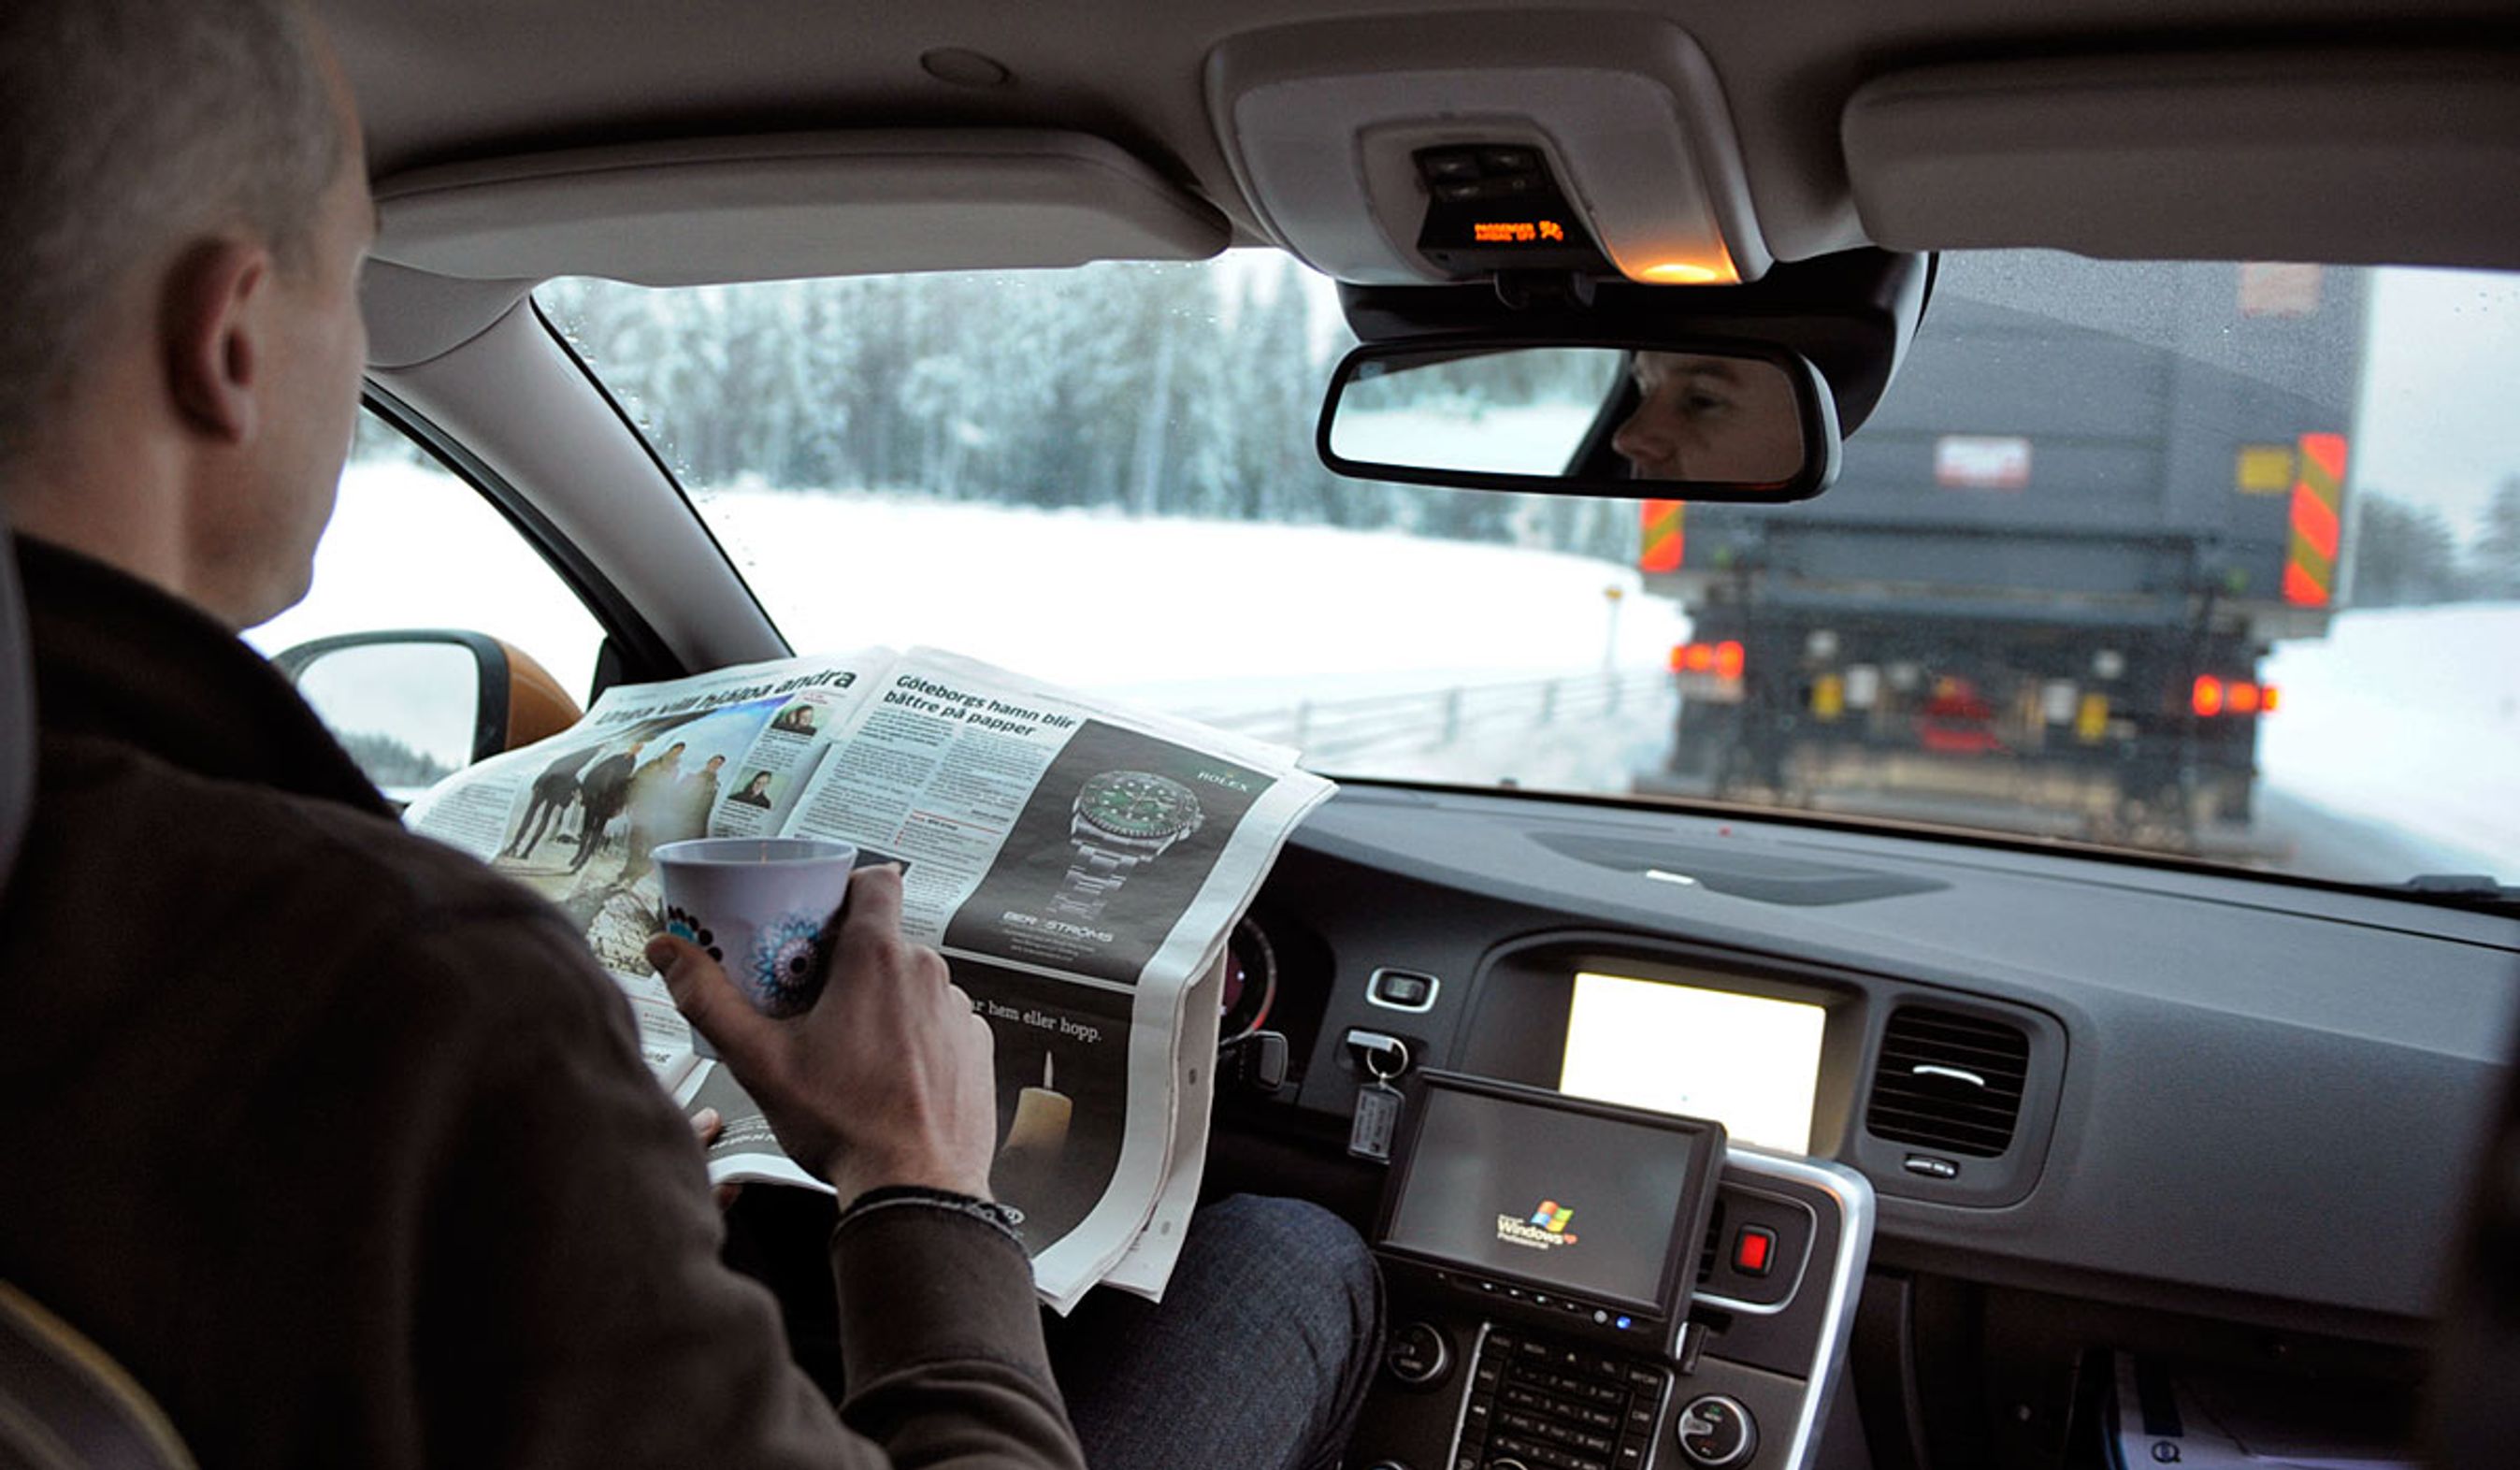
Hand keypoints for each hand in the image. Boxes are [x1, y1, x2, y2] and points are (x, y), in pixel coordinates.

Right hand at [648, 866, 998, 1203]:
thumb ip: (709, 999)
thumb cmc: (845, 1125)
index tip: (819, 914)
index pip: (876, 880)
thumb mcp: (759, 1060)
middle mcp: (928, 974)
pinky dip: (915, 1036)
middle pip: (886, 939)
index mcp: (877, 959)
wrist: (916, 1188)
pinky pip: (940, 1022)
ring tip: (847, 1046)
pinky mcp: (976, 1046)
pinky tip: (886, 1073)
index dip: (847, 888)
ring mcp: (959, 1010)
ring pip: (913, 983)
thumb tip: (670, 953)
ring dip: (883, 1001)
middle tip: (810, 998)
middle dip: (848, 959)